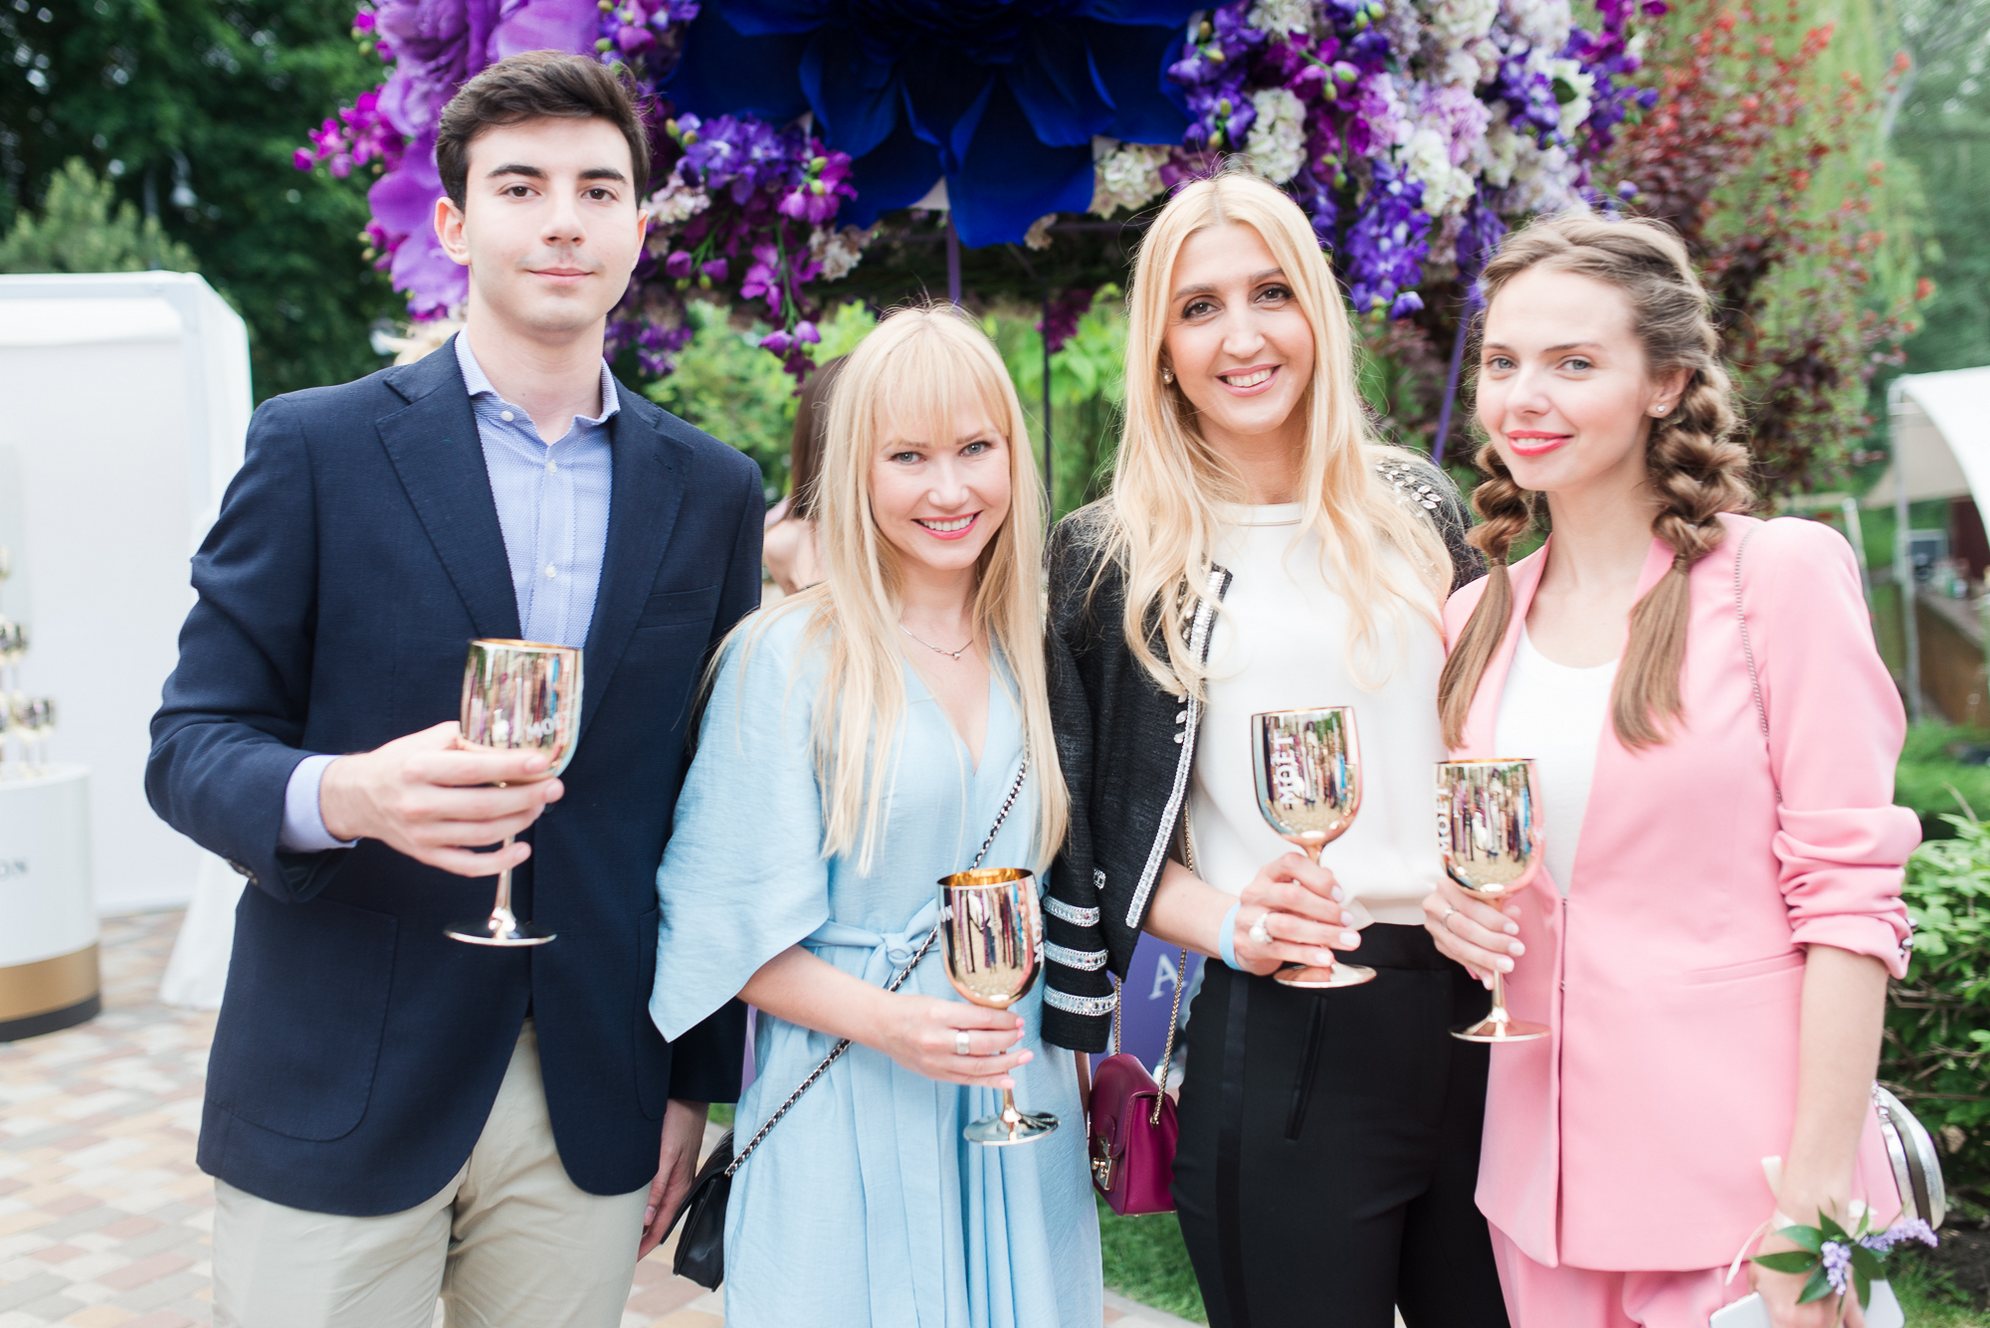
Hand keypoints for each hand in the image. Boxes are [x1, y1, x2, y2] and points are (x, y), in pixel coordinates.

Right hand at [318, 722, 562, 875]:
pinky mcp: (425, 855)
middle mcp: (418, 803)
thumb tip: (514, 743)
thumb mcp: (427, 740)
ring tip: (540, 806)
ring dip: (520, 821)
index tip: (541, 763)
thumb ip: (467, 739)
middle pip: (484, 806)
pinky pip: (467, 866)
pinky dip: (499, 862)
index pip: (472, 769)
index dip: (511, 767)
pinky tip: (522, 848)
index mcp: (418, 768)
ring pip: (482, 834)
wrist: (357, 796)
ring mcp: (422, 834)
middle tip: (553, 787)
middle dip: (527, 797)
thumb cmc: (400, 762)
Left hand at [638, 1098, 710, 1258]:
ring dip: (641, 1220)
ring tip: (622, 1232)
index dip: (645, 1245)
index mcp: (678, 1186)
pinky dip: (642, 1202)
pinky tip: (632, 1201)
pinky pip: (653, 1190)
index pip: (660, 1226)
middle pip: (657, 1219)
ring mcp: (672, 1172)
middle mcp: (676, 1183)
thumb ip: (657, 1186)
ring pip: (654, 1205)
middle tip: (619, 1251)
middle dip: (641, 1237)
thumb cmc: (678, 1120)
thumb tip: (648, 1220)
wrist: (687, 1091)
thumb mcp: (666, 1155)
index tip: (628, 1260)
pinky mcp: (666, 1160)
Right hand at [877, 994, 1032, 1087]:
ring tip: (1023, 1056)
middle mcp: (937, 1040)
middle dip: (1008, 1040)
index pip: (981, 1019)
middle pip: (983, 1044)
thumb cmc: (910, 1010)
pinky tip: (1008, 1079)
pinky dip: (990, 1081)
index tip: (1016, 1020)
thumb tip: (998, 1020)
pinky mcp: (936, 1074)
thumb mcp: (938, 1003)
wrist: (882, 1026)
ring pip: (979, 1065)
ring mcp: (936, 1061)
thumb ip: (965, 1013)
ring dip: (1006, 1062)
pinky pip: (968, 1080)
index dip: (1004, 1021)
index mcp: (938, 1014)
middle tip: (1021, 1035)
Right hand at [1231, 851, 1356, 976]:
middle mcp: (1256, 893)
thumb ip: (1312, 887)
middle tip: (1348, 921)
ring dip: (1322, 933)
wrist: (1241, 937)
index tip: (1339, 894)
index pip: (1291, 863)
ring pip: (1287, 925)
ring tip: (1345, 940)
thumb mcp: (1288, 892)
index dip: (1318, 877)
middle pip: (1290, 895)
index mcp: (1268, 874)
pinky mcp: (1250, 946)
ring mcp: (1249, 919)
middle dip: (1325, 909)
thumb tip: (1334, 885)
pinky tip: (1326, 958)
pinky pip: (1282, 950)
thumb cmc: (1274, 912)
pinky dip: (1307, 954)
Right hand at [1422, 875, 1523, 984]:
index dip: (1493, 919)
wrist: (1455, 900)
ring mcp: (1434, 926)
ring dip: (1485, 959)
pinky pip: (1458, 959)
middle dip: (1493, 941)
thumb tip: (1515, 914)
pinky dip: (1476, 969)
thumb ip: (1499, 903)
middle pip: (1464, 928)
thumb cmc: (1476, 894)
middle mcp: (1435, 905)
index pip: (1471, 905)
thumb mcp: (1488, 893)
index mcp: (1447, 886)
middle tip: (1517, 950)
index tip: (1514, 929)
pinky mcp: (1438, 943)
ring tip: (1507, 966)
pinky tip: (1491, 979)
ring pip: (1459, 947)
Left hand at [1750, 1218, 1866, 1327]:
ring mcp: (1834, 1314)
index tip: (1779, 1325)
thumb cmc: (1778, 1251)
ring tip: (1818, 1322)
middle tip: (1799, 1321)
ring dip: (1828, 1327)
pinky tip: (1846, 1326)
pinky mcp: (1850, 1301)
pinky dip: (1852, 1326)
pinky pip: (1858, 1325)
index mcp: (1787, 1319)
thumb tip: (1757, 1306)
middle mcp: (1814, 1322)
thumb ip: (1757, 1299)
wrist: (1804, 1228)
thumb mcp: (1756, 1276)